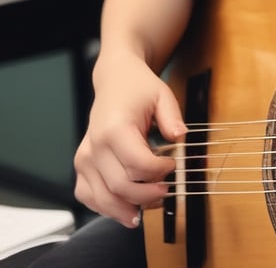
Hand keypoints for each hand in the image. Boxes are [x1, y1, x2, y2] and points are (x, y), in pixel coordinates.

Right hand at [74, 52, 186, 228]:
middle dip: (148, 194)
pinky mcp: (82, 166)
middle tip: (167, 190)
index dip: (159, 171)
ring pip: (103, 199)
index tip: (173, 165)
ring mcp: (85, 158)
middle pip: (121, 186)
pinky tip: (127, 207)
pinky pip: (89, 197)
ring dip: (128, 209)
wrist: (116, 80)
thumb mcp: (162, 95)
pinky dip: (107, 207)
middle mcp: (95, 146)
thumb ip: (172, 117)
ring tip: (150, 205)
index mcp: (114, 129)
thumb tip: (180, 137)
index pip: (137, 165)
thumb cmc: (137, 88)